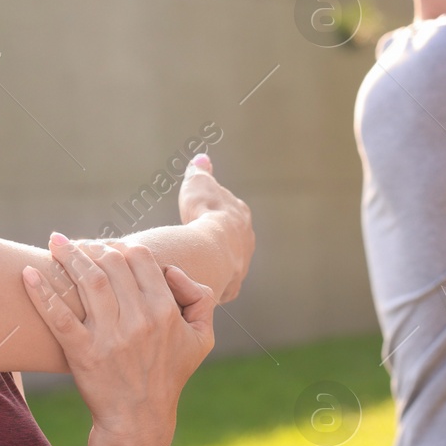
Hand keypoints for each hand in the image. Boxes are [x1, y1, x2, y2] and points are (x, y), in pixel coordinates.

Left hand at [22, 235, 215, 445]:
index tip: (109, 248)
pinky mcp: (83, 353)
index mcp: (165, 311)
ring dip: (68, 256)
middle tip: (79, 244)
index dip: (123, 246)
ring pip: (88, 281)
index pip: (140, 258)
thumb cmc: (169, 375)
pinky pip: (59, 316)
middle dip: (94, 246)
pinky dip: (42, 293)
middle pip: (112, 263)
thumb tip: (172, 271)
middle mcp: (138, 320)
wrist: (139, 419)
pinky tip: (28, 274)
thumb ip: (200, 299)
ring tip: (54, 242)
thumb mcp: (201, 339)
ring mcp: (109, 336)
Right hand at [177, 153, 253, 303]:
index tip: (206, 214)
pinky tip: (201, 285)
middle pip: (234, 239)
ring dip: (218, 263)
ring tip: (200, 265)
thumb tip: (201, 159)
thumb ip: (199, 172)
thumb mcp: (198, 184)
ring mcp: (242, 265)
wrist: (211, 251)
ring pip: (230, 263)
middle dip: (221, 240)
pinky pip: (223, 285)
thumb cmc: (203, 215)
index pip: (231, 212)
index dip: (217, 212)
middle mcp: (246, 241)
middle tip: (203, 241)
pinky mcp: (232, 286)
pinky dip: (213, 284)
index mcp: (240, 216)